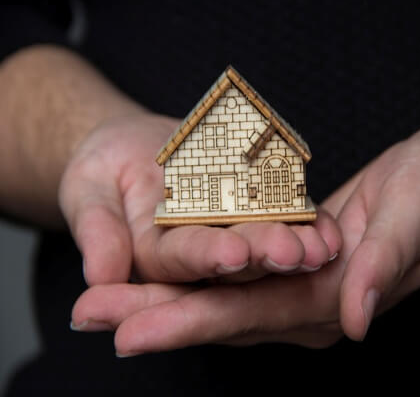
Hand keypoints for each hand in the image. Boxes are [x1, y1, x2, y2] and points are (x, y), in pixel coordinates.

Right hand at [59, 113, 340, 286]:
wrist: (135, 148)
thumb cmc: (105, 168)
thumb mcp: (87, 190)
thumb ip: (97, 230)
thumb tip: (100, 275)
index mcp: (157, 258)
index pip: (181, 262)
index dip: (206, 256)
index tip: (231, 253)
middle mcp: (201, 254)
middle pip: (234, 258)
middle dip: (263, 255)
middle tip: (294, 253)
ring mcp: (230, 233)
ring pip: (264, 240)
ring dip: (295, 244)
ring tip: (321, 246)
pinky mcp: (254, 212)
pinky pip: (282, 215)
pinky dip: (305, 221)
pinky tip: (329, 227)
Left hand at [72, 126, 419, 355]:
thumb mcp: (414, 217)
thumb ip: (382, 265)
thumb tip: (354, 318)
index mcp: (334, 299)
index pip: (250, 316)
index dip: (189, 322)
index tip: (131, 331)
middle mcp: (308, 304)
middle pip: (219, 315)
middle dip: (153, 316)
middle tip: (91, 316)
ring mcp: (297, 286)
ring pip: (216, 298)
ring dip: (158, 298)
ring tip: (102, 299)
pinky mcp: (291, 263)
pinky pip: (231, 275)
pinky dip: (188, 276)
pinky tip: (151, 272)